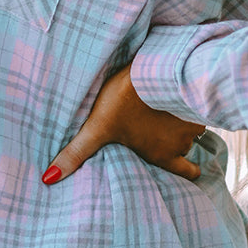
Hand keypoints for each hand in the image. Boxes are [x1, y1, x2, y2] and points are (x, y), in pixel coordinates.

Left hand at [42, 64, 205, 184]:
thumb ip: (76, 154)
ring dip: (181, 119)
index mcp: (161, 155)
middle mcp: (182, 143)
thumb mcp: (97, 128)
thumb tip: (48, 179)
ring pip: (192, 126)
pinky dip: (188, 100)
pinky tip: (176, 90)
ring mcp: (194, 121)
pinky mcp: (199, 99)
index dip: (188, 173)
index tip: (189, 171)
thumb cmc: (124, 102)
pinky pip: (198, 104)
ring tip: (165, 107)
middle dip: (176, 141)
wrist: (153, 68)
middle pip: (185, 148)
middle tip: (162, 130)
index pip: (188, 174)